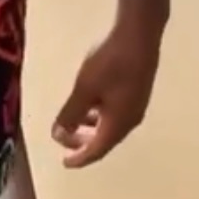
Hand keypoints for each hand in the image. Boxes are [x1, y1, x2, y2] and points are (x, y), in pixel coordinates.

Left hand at [52, 22, 161, 168]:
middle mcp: (130, 120)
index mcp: (118, 124)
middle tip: (64, 141)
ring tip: (73, 121)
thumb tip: (58, 135)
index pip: (97, 150)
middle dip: (83, 143)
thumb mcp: (84, 89)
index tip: (64, 163)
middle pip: (105, 140)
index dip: (79, 158)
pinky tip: (90, 102)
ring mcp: (136, 105)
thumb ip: (70, 113)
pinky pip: (115, 113)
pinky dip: (99, 115)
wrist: (140, 35)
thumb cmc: (111, 63)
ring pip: (110, 126)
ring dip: (90, 127)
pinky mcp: (137, 91)